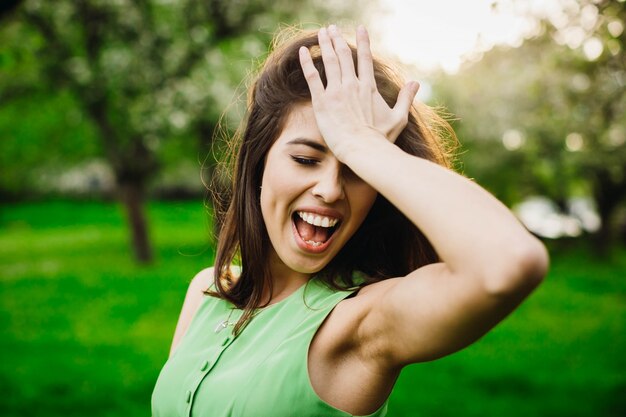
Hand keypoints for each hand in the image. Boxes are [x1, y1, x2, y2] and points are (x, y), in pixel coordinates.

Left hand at [298, 25, 419, 159]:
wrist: (363, 150)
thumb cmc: (381, 139)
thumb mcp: (398, 118)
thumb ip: (405, 98)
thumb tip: (416, 83)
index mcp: (369, 87)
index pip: (365, 58)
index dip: (362, 42)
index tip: (360, 29)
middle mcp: (352, 85)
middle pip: (344, 55)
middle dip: (338, 39)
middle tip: (332, 28)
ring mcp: (336, 92)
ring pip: (330, 61)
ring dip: (325, 44)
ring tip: (322, 33)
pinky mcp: (322, 102)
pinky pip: (312, 77)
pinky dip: (307, 62)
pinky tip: (303, 51)